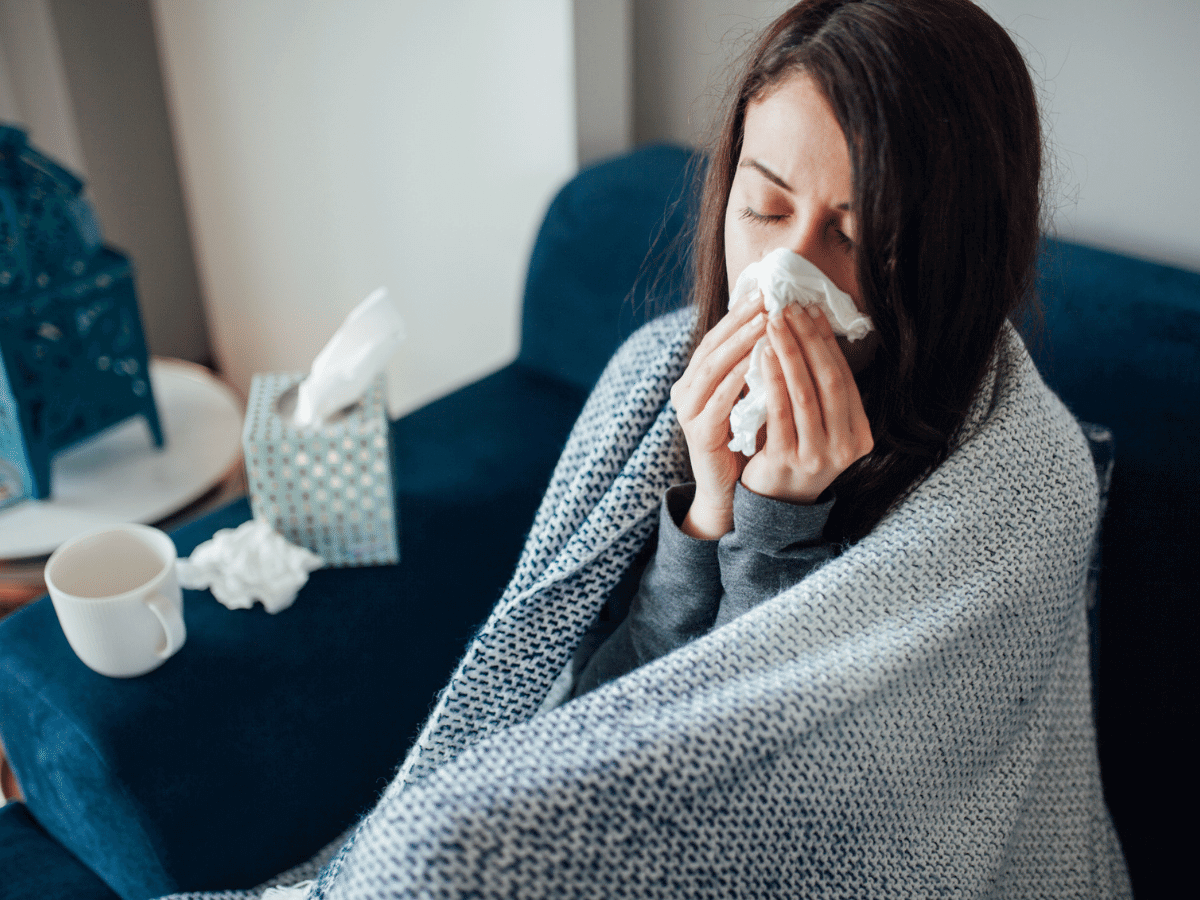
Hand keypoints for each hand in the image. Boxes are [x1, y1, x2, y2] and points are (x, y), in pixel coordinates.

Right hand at [670, 295, 766, 538]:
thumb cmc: (744, 441)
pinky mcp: (698, 434)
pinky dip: (735, 380)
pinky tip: (755, 364)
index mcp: (696, 379)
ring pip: (712, 369)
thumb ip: (754, 367)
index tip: (766, 291)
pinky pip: (717, 401)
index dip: (740, 314)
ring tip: (764, 323)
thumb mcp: (749, 397)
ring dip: (739, 343)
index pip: (717, 337)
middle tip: (766, 299)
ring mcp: (688, 413)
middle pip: (712, 346)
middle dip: (740, 321)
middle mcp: (685, 391)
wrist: (728, 491)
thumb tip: (780, 325)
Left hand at [740, 303, 872, 504]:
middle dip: (810, 340)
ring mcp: (817, 456)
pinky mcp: (787, 461)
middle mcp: (845, 447)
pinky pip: (780, 413)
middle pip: (830, 382)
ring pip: (806, 394)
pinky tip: (763, 355)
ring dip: (790, 353)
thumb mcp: (820, 427)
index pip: (845, 378)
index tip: (811, 310)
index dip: (828, 342)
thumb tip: (812, 330)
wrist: (774, 505)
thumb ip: (821, 392)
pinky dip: (772, 380)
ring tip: (775, 323)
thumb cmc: (795, 453)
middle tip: (790, 308)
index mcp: (860, 436)